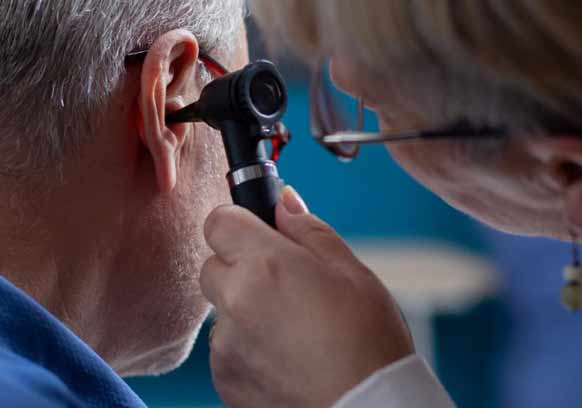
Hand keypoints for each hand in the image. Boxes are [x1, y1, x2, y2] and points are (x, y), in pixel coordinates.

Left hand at [201, 187, 414, 407]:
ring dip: (244, 310)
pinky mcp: (223, 379)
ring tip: (293, 329)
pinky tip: (285, 356)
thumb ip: (308, 230)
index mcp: (265, 264)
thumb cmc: (368, 343)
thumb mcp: (351, 271)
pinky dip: (246, 347)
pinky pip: (225, 349)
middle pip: (213, 265)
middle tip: (286, 285)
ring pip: (221, 310)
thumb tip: (283, 202)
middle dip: (241, 267)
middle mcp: (235, 301)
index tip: (259, 234)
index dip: (240, 223)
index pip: (218, 220)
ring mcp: (225, 344)